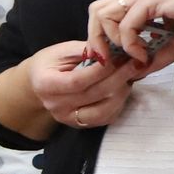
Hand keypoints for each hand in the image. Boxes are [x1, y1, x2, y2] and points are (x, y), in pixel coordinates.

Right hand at [25, 39, 142, 129]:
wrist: (37, 82)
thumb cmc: (51, 62)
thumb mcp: (63, 50)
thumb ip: (87, 50)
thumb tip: (114, 49)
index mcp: (46, 84)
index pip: (78, 81)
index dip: (101, 70)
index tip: (118, 57)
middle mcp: (55, 105)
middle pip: (94, 95)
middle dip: (119, 78)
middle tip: (135, 63)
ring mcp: (68, 118)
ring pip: (103, 110)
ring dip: (122, 92)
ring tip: (130, 76)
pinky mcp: (80, 124)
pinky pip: (106, 117)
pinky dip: (119, 103)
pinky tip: (122, 88)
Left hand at [85, 0, 173, 71]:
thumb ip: (153, 58)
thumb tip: (134, 74)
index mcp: (141, 2)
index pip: (104, 14)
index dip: (100, 37)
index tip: (109, 61)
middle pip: (96, 10)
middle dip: (96, 38)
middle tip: (109, 60)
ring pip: (104, 14)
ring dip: (112, 40)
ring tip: (131, 56)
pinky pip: (126, 23)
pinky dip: (130, 43)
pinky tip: (143, 53)